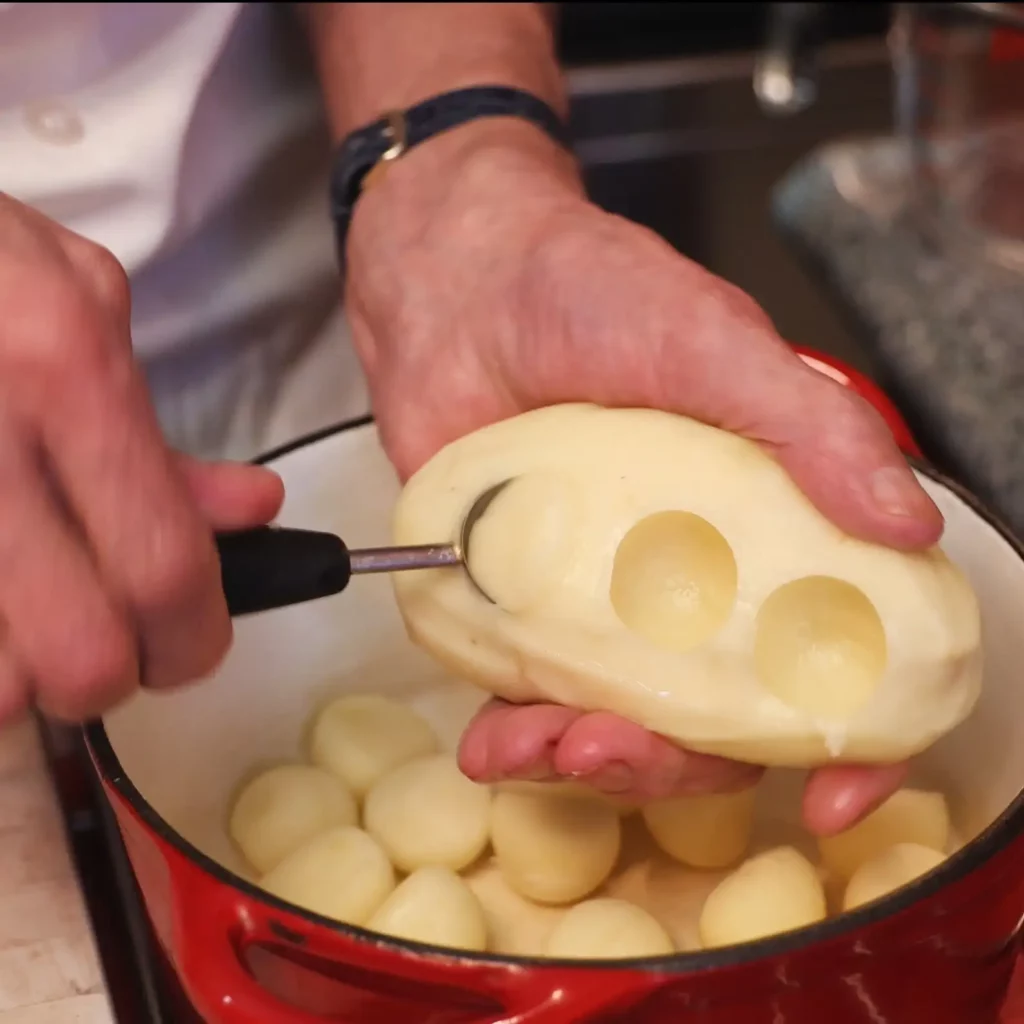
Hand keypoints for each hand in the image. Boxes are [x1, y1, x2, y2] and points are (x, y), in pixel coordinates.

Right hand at [0, 194, 282, 724]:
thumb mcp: (81, 304)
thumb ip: (161, 431)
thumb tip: (254, 511)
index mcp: (65, 371)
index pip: (162, 564)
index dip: (192, 639)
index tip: (188, 650)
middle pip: (77, 653)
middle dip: (107, 678)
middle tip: (105, 651)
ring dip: (19, 675)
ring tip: (26, 621)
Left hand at [345, 122, 942, 835]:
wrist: (461, 279)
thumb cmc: (591, 293)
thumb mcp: (715, 344)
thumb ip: (812, 426)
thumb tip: (908, 525)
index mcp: (761, 528)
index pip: (831, 651)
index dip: (848, 735)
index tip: (839, 792)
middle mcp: (684, 578)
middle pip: (712, 717)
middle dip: (678, 766)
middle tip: (626, 749)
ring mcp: (595, 597)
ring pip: (615, 721)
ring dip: (586, 760)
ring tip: (545, 746)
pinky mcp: (515, 600)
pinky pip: (524, 693)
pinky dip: (513, 733)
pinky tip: (494, 740)